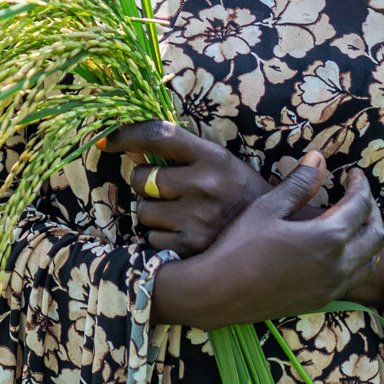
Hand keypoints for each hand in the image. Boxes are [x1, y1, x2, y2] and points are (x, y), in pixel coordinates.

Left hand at [101, 120, 271, 257]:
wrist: (276, 236)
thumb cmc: (238, 194)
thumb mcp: (219, 163)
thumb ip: (181, 153)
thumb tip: (129, 145)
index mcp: (213, 157)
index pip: (158, 135)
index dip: (126, 134)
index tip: (107, 139)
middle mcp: (205, 186)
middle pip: (141, 178)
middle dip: (145, 183)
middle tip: (167, 189)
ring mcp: (199, 219)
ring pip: (143, 211)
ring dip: (152, 212)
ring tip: (181, 214)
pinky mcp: (192, 249)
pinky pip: (152, 238)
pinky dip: (161, 238)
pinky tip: (185, 234)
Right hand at [149, 152, 383, 329]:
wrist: (220, 294)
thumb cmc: (240, 246)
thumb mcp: (267, 208)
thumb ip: (298, 184)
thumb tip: (319, 158)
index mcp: (328, 237)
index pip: (360, 206)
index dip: (360, 186)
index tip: (353, 173)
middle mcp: (339, 265)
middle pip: (375, 235)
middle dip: (371, 211)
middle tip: (357, 195)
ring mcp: (332, 287)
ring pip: (370, 261)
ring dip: (368, 238)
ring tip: (354, 222)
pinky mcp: (322, 301)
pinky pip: (355, 278)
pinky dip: (358, 260)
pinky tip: (340, 251)